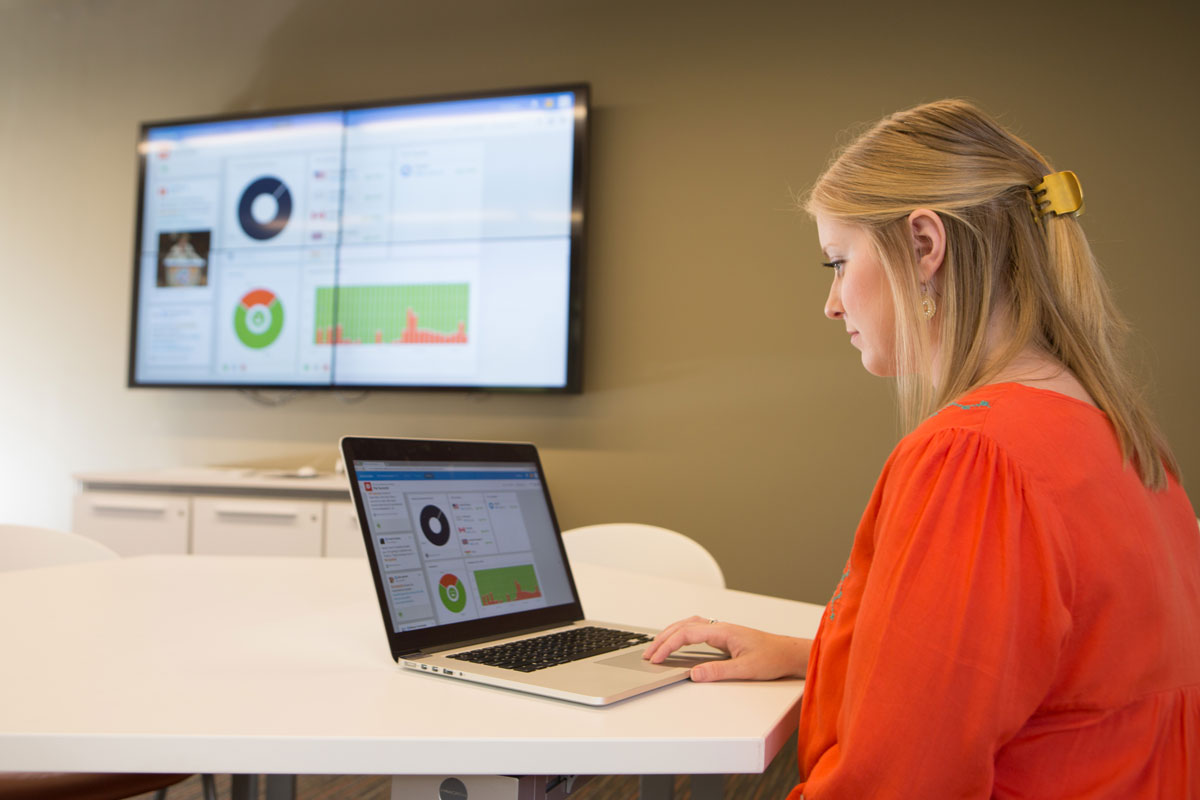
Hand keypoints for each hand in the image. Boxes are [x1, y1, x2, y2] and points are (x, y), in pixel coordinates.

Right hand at [642, 615, 811, 681]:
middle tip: (647, 654)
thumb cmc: (773, 658)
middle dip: (662, 639)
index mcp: (722, 631)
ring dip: (670, 634)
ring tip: (656, 648)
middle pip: (683, 626)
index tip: (655, 658)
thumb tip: (694, 674)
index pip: (686, 633)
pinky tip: (677, 643)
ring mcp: (721, 630)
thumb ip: (719, 671)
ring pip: (688, 625)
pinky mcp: (723, 636)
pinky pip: (695, 630)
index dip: (667, 645)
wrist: (789, 653)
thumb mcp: (746, 669)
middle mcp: (720, 627)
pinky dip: (680, 635)